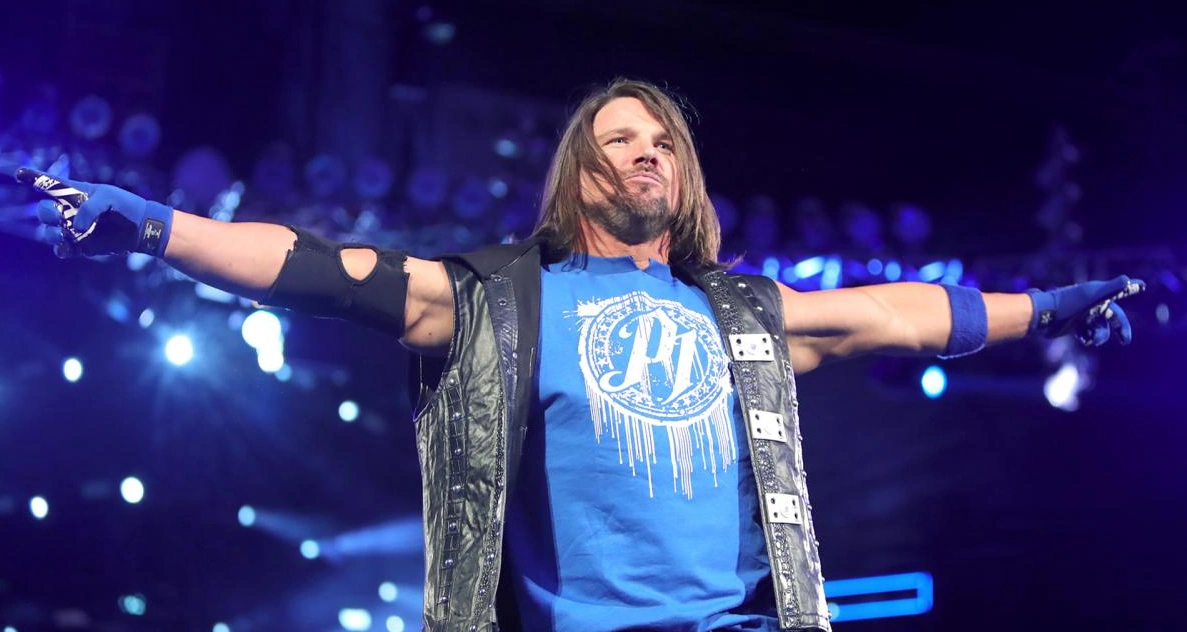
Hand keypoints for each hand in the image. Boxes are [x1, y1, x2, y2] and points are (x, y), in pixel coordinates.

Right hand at [18, 167, 173, 257]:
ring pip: (50, 232)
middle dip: (45, 213)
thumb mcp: (110, 197)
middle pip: (44, 211)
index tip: (20, 174)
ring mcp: (73, 229)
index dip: (33, 178)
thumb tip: (76, 228)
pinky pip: (62, 249)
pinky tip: (67, 247)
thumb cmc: (127, 206)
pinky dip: (61, 249)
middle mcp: (70, 210)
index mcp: (75, 193)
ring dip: (51, 233)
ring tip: (63, 234)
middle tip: (58, 216)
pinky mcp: (80, 246)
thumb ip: (91, 207)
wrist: (142, 227)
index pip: (50, 184)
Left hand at [1027, 275, 1144, 345]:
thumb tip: (1128, 279)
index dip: (1130, 289)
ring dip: (1099, 337)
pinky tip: (1081, 339)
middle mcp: (1092, 304)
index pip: (1119, 292)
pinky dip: (1088, 339)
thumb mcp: (1090, 296)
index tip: (1142, 285)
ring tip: (1090, 340)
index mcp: (1098, 294)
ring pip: (1101, 329)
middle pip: (1113, 317)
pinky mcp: (1074, 325)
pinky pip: (1088, 334)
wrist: (1043, 316)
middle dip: (1121, 329)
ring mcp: (1083, 315)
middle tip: (1125, 341)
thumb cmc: (1067, 303)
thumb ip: (1110, 289)